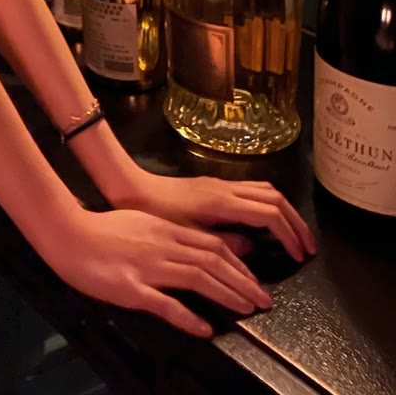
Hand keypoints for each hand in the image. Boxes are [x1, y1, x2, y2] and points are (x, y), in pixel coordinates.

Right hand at [47, 207, 273, 338]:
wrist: (67, 232)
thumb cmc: (103, 230)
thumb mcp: (144, 223)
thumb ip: (174, 232)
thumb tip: (203, 242)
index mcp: (164, 229)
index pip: (211, 244)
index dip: (238, 264)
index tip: (253, 281)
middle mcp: (161, 245)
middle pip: (211, 260)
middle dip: (242, 281)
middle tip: (263, 300)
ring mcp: (146, 266)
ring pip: (196, 278)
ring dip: (226, 294)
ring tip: (246, 310)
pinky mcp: (131, 288)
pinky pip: (164, 304)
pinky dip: (188, 317)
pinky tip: (204, 328)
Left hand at [116, 170, 315, 262]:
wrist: (132, 189)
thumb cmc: (157, 214)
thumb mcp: (189, 236)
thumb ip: (224, 243)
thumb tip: (254, 249)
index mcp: (223, 201)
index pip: (270, 213)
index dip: (289, 234)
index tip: (300, 256)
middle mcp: (226, 187)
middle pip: (274, 196)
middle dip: (295, 221)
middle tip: (307, 247)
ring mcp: (221, 184)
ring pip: (264, 189)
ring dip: (283, 211)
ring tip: (294, 235)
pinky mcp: (214, 186)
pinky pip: (251, 191)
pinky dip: (267, 205)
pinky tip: (266, 224)